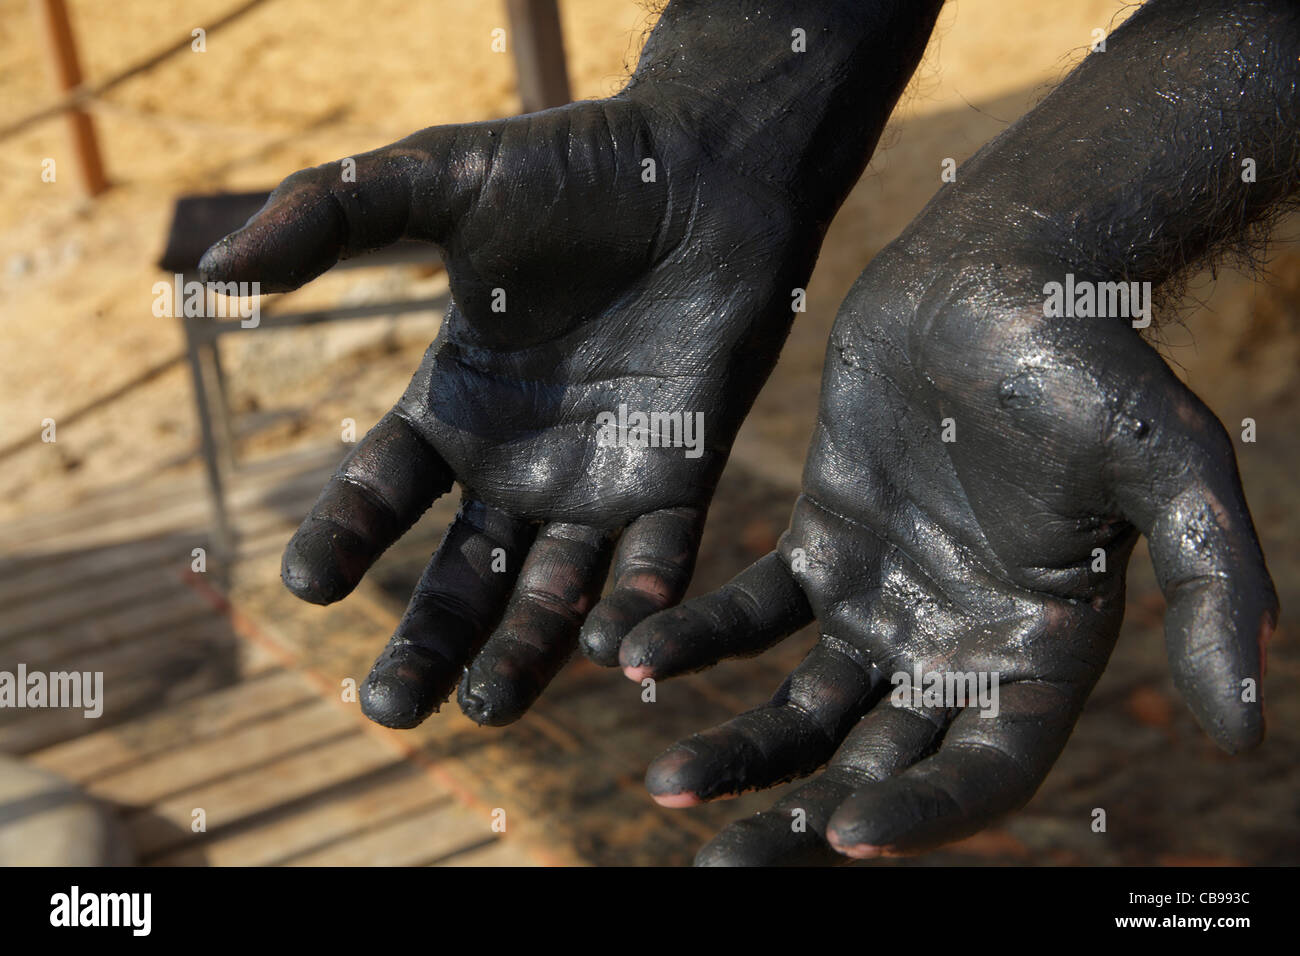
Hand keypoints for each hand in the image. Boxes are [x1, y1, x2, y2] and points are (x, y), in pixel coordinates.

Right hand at [199, 92, 824, 727]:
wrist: (707, 172)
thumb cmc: (575, 170)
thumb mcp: (439, 180)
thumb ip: (330, 215)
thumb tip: (211, 272)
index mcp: (455, 405)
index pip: (381, 491)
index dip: (344, 537)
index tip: (308, 586)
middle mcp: (520, 461)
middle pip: (461, 574)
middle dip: (426, 641)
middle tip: (389, 710)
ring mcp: (600, 479)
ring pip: (553, 592)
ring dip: (523, 655)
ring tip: (486, 711)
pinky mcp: (680, 480)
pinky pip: (655, 562)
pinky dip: (638, 608)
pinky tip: (612, 650)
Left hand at [622, 244, 1275, 863]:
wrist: (993, 274)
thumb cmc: (1091, 360)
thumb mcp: (1168, 466)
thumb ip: (1212, 587)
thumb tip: (1250, 728)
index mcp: (1042, 653)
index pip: (985, 770)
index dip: (927, 814)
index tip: (846, 837)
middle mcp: (957, 646)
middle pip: (878, 767)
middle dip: (800, 822)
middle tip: (718, 868)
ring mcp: (883, 602)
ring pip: (803, 708)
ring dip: (735, 751)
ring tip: (663, 785)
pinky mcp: (821, 548)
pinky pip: (751, 615)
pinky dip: (699, 640)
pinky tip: (637, 656)